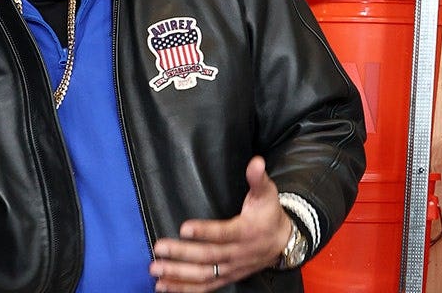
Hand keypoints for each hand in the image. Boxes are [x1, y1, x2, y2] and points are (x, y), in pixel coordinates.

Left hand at [149, 156, 291, 291]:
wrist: (284, 241)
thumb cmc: (269, 214)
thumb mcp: (267, 194)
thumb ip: (258, 179)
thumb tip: (256, 161)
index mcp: (247, 231)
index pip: (225, 233)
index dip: (205, 232)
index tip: (184, 228)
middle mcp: (239, 253)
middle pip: (209, 256)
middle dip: (183, 254)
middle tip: (160, 248)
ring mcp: (232, 268)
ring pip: (205, 275)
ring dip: (179, 275)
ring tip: (156, 270)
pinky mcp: (227, 276)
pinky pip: (206, 286)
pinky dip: (185, 289)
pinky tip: (164, 286)